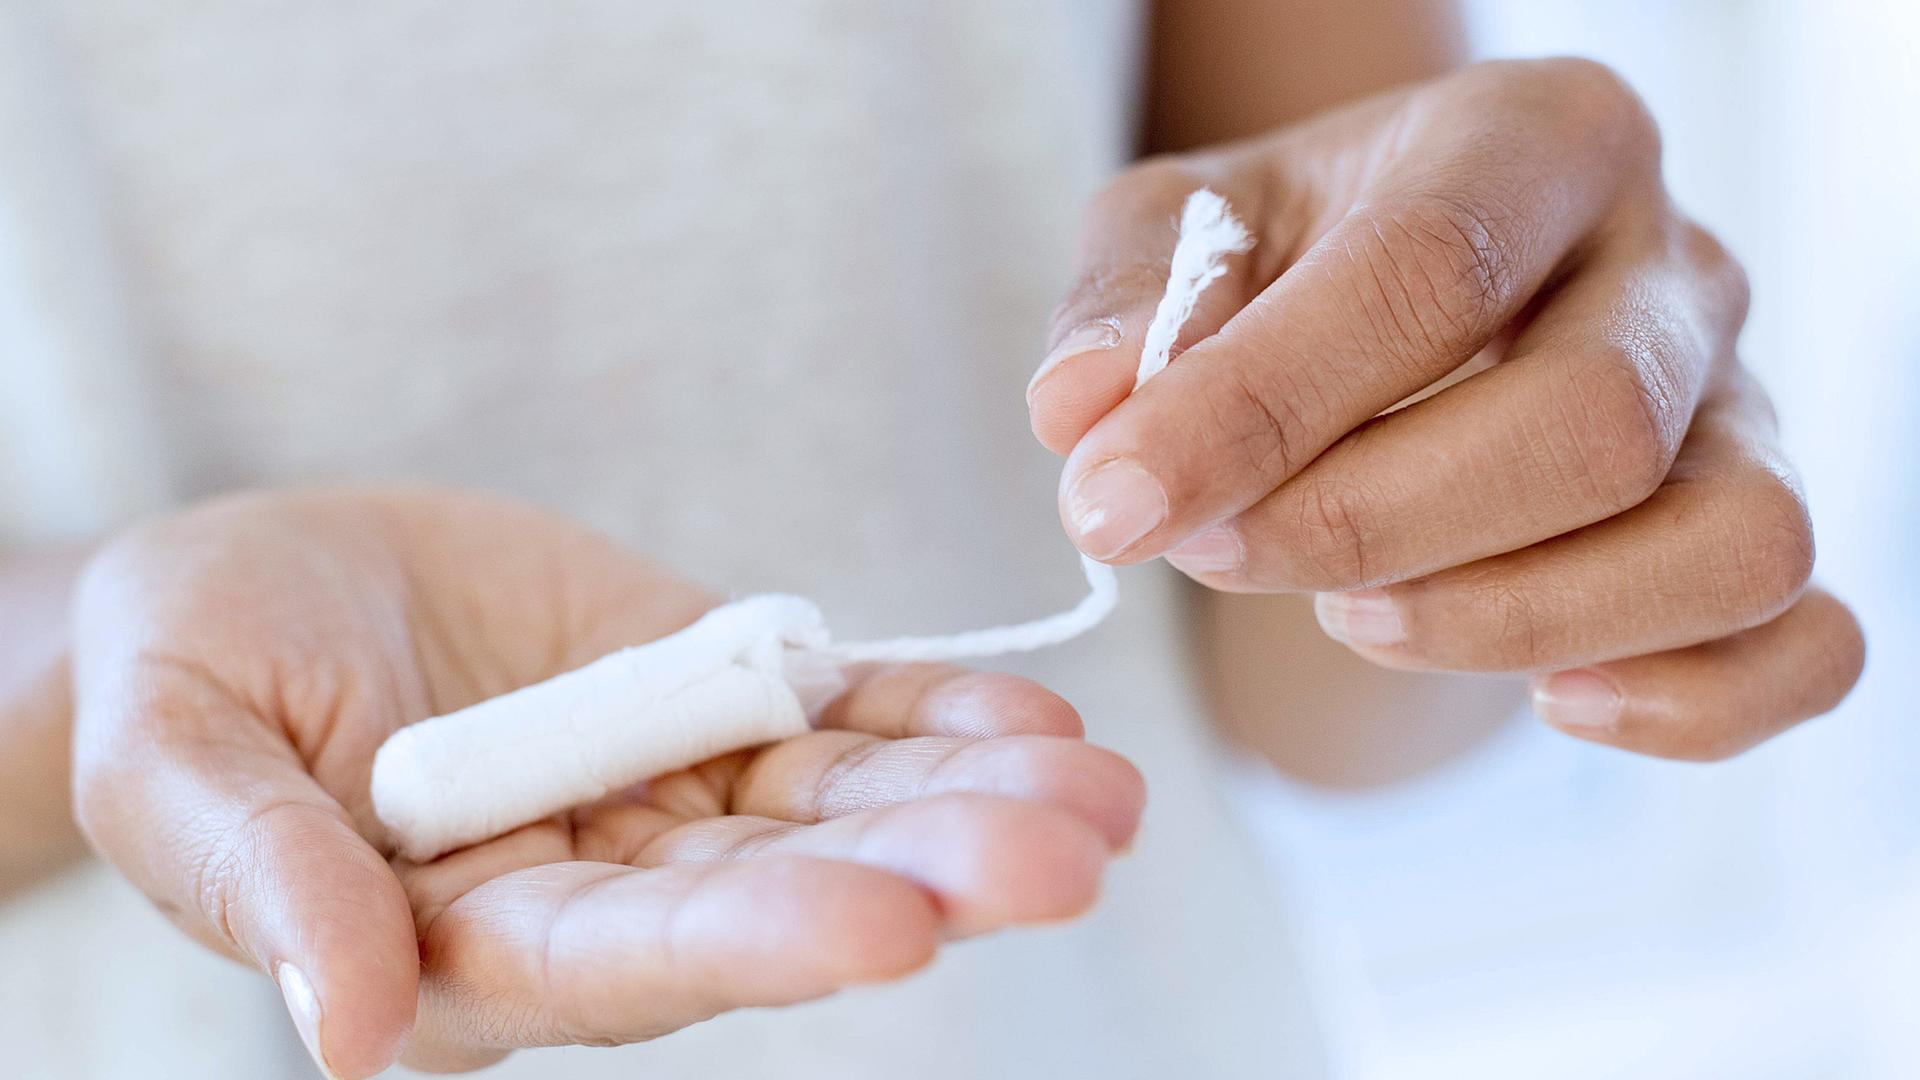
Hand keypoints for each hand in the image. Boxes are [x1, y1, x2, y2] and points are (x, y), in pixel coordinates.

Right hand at [69, 487, 1142, 1076]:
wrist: (252, 583)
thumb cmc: (183, 680)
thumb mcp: (179, 769)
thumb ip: (268, 884)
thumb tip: (349, 1031)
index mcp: (468, 943)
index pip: (628, 962)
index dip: (757, 941)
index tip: (891, 922)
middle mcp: (596, 887)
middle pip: (774, 892)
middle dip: (922, 873)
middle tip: (1068, 853)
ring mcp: (664, 786)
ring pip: (835, 807)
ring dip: (968, 799)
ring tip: (1100, 792)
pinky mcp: (701, 692)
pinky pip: (832, 716)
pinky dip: (928, 716)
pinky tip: (1031, 723)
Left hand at [1029, 58, 1862, 759]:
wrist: (1406, 313)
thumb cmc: (1289, 265)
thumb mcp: (1181, 234)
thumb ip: (1128, 304)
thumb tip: (1085, 415)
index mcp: (1533, 136)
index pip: (1425, 270)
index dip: (1259, 409)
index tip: (1113, 504)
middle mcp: (1669, 258)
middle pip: (1589, 426)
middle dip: (1372, 527)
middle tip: (1220, 555)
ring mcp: (1744, 399)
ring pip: (1728, 542)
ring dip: (1517, 620)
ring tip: (1355, 616)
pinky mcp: (1766, 522)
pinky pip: (1808, 639)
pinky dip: (1690, 702)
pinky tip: (1548, 701)